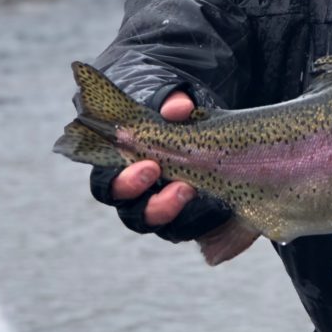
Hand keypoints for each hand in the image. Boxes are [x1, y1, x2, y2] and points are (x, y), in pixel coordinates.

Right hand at [101, 91, 197, 225]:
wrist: (197, 126)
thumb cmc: (169, 113)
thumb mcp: (169, 101)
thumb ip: (171, 102)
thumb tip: (179, 110)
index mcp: (120, 170)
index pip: (108, 186)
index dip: (126, 183)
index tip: (151, 167)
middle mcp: (138, 198)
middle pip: (136, 217)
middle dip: (158, 205)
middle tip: (182, 186)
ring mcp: (163, 212)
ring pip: (165, 228)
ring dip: (183, 214)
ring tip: (198, 192)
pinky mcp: (189, 219)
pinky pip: (193, 230)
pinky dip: (206, 221)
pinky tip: (222, 207)